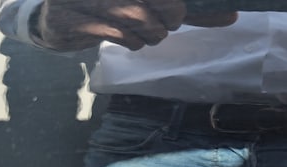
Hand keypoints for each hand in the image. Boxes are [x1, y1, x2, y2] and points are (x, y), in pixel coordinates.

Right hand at [36, 0, 236, 51]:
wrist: (55, 19)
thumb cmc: (109, 6)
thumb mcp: (144, 1)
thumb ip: (186, 9)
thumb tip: (230, 15)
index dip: (174, 7)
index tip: (175, 15)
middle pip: (155, 3)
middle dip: (165, 19)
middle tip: (162, 25)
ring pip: (136, 19)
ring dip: (147, 35)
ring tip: (143, 34)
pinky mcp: (71, 18)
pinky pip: (115, 34)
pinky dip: (130, 42)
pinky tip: (126, 38)